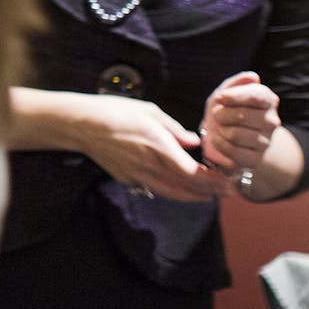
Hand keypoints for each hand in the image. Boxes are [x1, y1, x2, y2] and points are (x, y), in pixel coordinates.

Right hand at [74, 94, 227, 200]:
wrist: (80, 124)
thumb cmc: (113, 111)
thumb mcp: (148, 111)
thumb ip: (174, 129)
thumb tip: (193, 142)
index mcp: (157, 145)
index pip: (192, 172)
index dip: (212, 180)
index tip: (227, 180)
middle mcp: (148, 164)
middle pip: (186, 187)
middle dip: (210, 191)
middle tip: (227, 191)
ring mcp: (136, 175)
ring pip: (171, 193)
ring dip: (193, 196)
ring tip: (209, 196)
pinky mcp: (126, 178)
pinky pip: (155, 188)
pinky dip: (173, 191)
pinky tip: (181, 187)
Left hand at [200, 71, 279, 182]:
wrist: (220, 137)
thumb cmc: (223, 111)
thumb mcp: (224, 94)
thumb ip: (236, 83)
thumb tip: (253, 77)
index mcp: (268, 101)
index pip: (256, 96)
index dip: (233, 96)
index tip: (220, 98)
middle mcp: (272, 122)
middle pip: (243, 116)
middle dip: (221, 114)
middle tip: (218, 115)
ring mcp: (266, 142)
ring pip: (236, 134)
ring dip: (219, 130)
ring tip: (220, 128)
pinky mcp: (254, 160)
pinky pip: (232, 150)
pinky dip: (218, 144)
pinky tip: (218, 140)